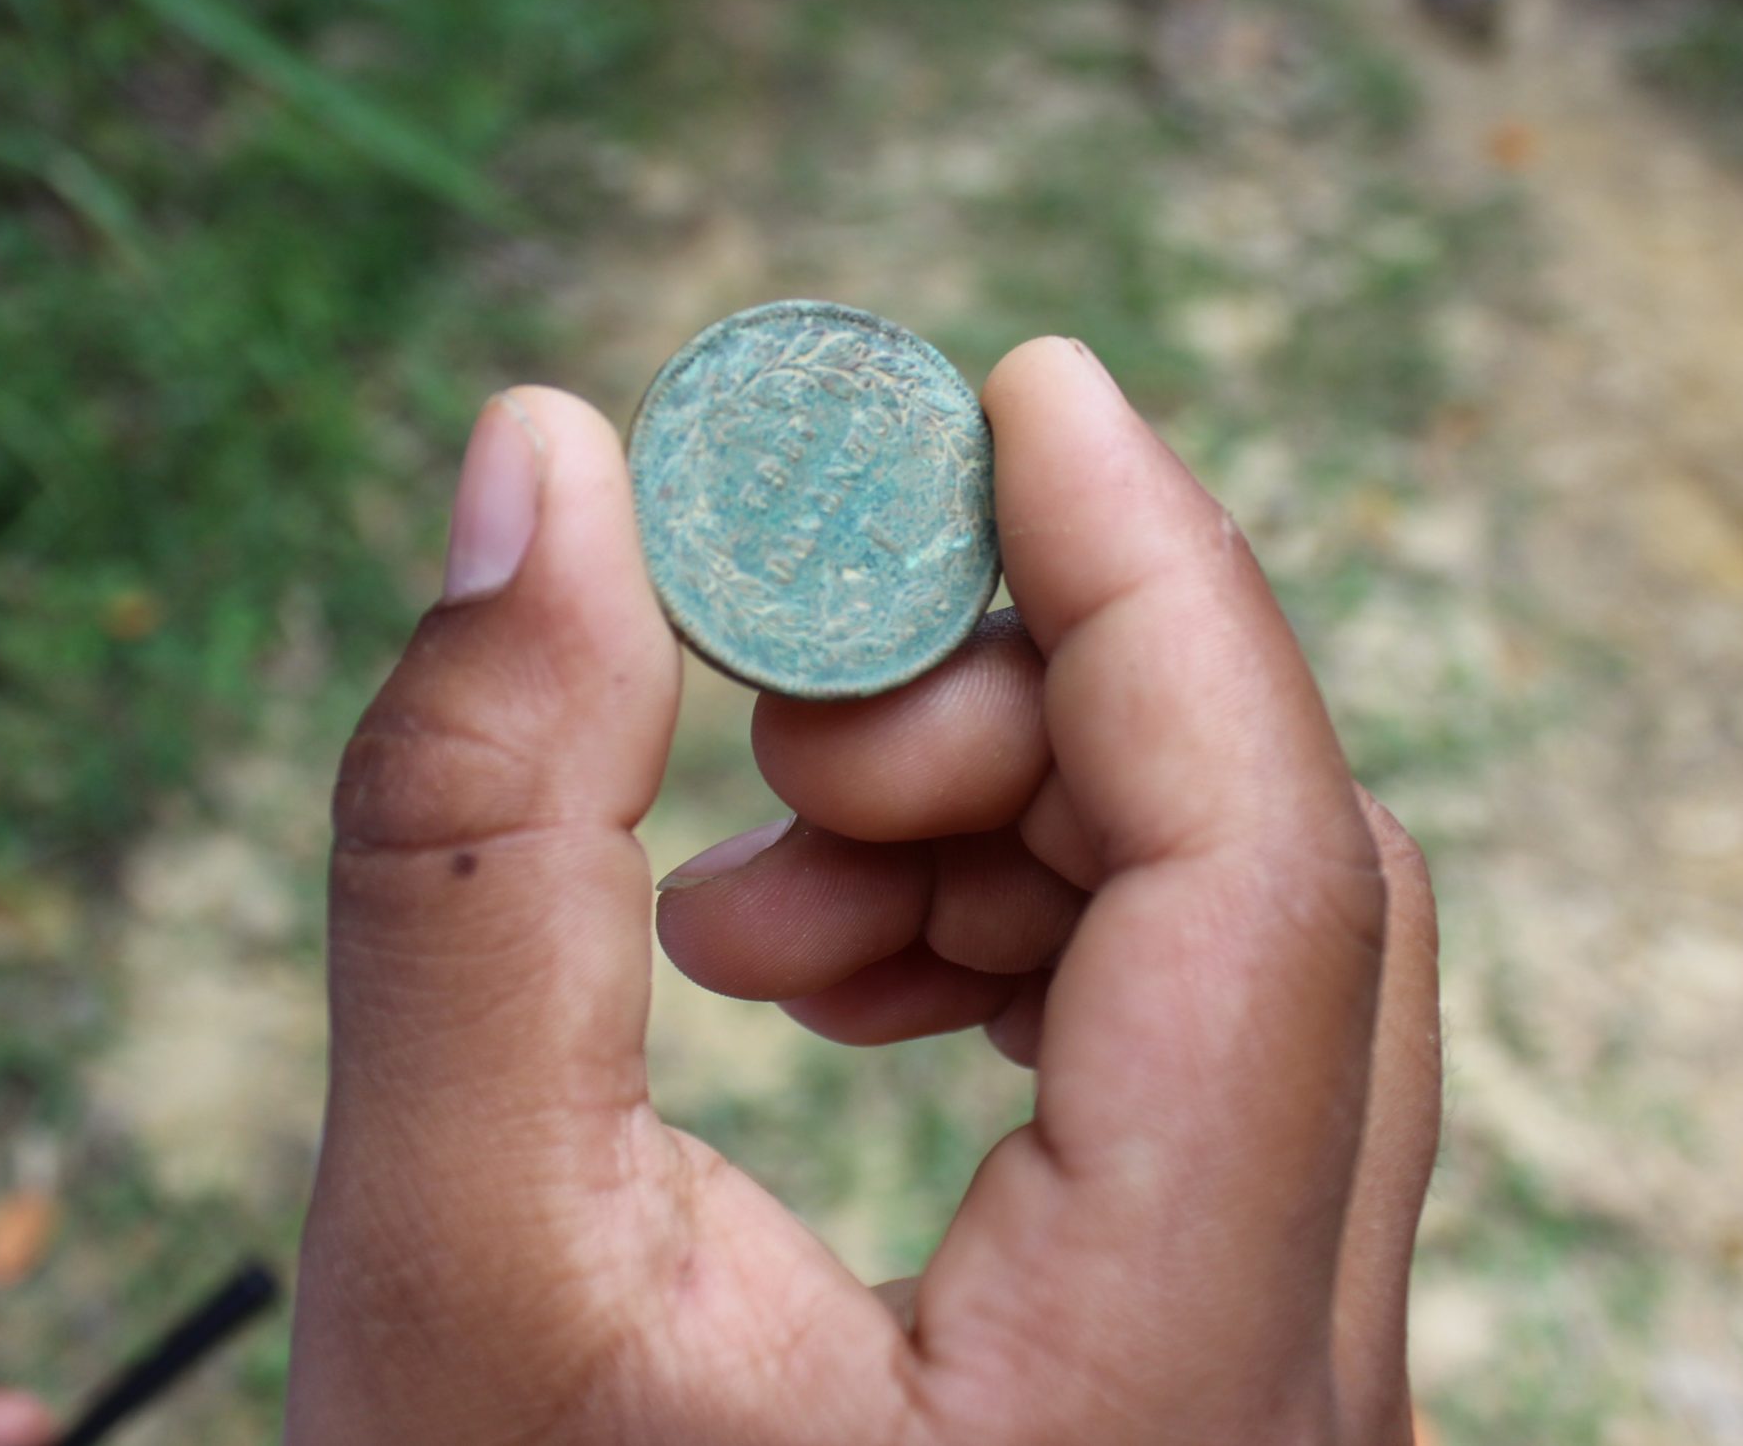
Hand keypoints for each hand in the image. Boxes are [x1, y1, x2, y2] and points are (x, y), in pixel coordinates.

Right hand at [289, 338, 1441, 1443]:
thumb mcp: (447, 1251)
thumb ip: (476, 845)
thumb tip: (542, 470)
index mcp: (1171, 1381)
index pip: (1269, 869)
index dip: (1156, 580)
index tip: (1028, 395)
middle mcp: (1294, 1385)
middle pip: (1280, 891)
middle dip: (1034, 714)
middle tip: (779, 717)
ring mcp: (1265, 1379)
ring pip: (1240, 963)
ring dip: (1007, 832)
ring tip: (750, 886)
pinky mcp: (1195, 1366)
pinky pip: (1180, 1060)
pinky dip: (1009, 946)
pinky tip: (809, 969)